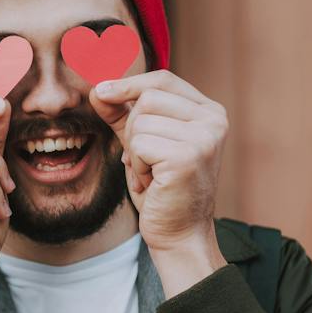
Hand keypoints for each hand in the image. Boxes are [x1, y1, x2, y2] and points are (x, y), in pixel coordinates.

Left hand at [90, 70, 227, 254]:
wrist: (178, 233)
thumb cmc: (162, 190)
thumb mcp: (143, 144)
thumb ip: (124, 115)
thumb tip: (98, 90)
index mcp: (209, 112)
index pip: (163, 80)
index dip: (128, 84)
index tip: (100, 92)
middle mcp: (213, 120)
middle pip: (148, 98)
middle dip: (132, 130)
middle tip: (145, 159)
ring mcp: (204, 137)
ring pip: (140, 122)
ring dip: (135, 152)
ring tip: (152, 173)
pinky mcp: (188, 156)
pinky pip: (139, 145)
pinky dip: (137, 166)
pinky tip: (153, 182)